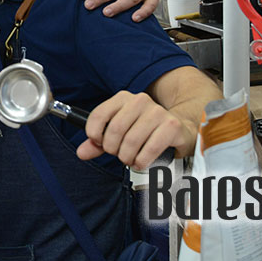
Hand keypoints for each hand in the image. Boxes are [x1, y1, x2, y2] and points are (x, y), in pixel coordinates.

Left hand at [76, 90, 190, 169]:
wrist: (180, 130)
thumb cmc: (146, 132)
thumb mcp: (119, 134)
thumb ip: (98, 142)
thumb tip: (81, 152)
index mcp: (123, 98)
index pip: (99, 115)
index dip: (95, 134)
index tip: (100, 143)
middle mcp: (140, 101)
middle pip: (115, 130)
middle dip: (113, 149)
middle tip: (119, 154)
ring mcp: (157, 112)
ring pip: (131, 141)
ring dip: (128, 157)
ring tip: (131, 159)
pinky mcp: (172, 126)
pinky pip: (149, 149)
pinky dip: (142, 161)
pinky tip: (142, 162)